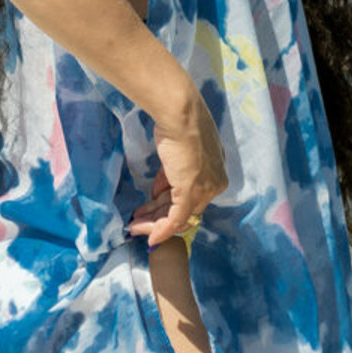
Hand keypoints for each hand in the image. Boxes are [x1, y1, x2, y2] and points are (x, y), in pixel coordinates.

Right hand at [127, 94, 228, 247]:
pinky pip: (175, 220)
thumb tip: (160, 190)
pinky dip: (161, 230)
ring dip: (154, 223)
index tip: (151, 201)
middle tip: (139, 220)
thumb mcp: (178, 153)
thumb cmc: (179, 124)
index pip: (193, 197)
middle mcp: (214, 185)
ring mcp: (203, 191)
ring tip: (135, 225)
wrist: (181, 116)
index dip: (169, 201)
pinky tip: (149, 237)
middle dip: (159, 216)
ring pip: (178, 217)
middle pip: (186, 211)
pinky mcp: (190, 195)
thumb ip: (172, 174)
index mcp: (216, 173)